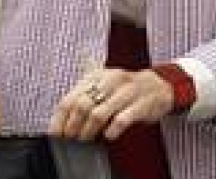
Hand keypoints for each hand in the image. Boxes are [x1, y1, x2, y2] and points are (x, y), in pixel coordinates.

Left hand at [48, 68, 172, 140]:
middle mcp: (111, 80)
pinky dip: (111, 131)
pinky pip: (121, 120)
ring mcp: (127, 92)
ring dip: (89, 131)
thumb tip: (60, 120)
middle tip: (71, 139)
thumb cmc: (126, 89)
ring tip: (86, 139)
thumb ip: (84, 96)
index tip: (55, 133)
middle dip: (73, 127)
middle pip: (82, 106)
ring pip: (99, 114)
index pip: (71, 98)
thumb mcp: (104, 84)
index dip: (60, 119)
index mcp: (97, 76)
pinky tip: (108, 136)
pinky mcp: (141, 104)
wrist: (159, 85)